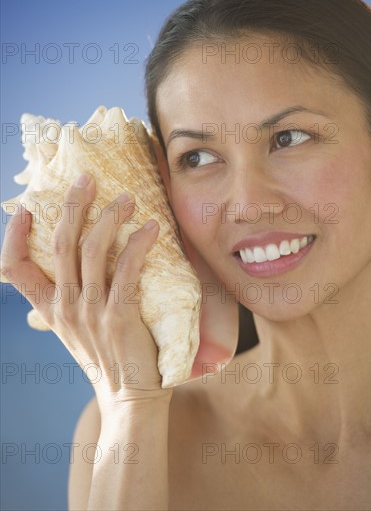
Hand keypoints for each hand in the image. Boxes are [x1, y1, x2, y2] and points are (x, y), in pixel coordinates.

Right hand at [0, 173, 171, 410]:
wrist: (129, 395)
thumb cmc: (106, 355)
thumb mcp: (75, 328)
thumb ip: (68, 296)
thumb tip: (80, 256)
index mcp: (49, 309)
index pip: (15, 269)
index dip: (14, 237)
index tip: (28, 208)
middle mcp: (65, 307)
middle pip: (60, 243)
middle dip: (73, 205)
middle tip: (88, 179)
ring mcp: (91, 312)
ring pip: (94, 249)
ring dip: (110, 217)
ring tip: (128, 198)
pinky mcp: (120, 316)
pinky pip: (128, 269)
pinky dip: (139, 243)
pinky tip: (151, 228)